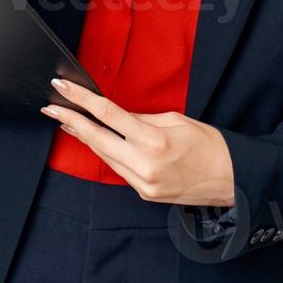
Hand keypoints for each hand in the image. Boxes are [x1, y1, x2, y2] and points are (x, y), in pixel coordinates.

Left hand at [41, 77, 235, 207]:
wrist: (232, 180)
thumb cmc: (209, 145)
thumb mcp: (176, 120)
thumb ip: (141, 119)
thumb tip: (116, 117)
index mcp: (153, 142)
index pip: (108, 116)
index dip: (81, 100)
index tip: (63, 88)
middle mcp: (144, 165)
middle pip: (97, 139)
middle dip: (71, 121)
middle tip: (51, 107)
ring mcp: (143, 184)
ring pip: (105, 156)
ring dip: (86, 137)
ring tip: (69, 120)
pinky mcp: (145, 194)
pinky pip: (119, 169)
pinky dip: (108, 153)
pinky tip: (99, 141)